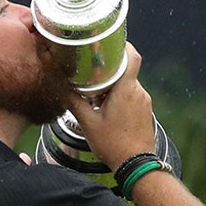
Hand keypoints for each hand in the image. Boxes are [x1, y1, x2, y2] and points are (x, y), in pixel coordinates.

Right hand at [63, 43, 156, 167]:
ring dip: (112, 83)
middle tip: (89, 68)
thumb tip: (60, 86)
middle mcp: (139, 92)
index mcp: (126, 90)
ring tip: (94, 91)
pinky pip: (131, 95)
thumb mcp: (87, 122)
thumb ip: (73, 101)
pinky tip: (104, 105)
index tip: (108, 40)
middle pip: (126, 69)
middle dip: (108, 67)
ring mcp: (144, 102)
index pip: (132, 57)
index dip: (123, 44)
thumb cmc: (114, 144)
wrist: (137, 165)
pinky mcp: (145, 112)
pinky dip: (119, 95)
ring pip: (128, 83)